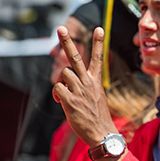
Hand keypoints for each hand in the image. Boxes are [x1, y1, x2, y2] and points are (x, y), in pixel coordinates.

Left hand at [52, 26, 116, 147]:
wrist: (102, 133)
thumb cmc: (96, 116)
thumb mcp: (95, 96)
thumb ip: (82, 85)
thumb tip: (65, 81)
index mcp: (96, 81)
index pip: (98, 58)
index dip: (98, 42)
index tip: (99, 28)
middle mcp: (88, 82)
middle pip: (76, 57)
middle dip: (67, 41)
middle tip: (61, 27)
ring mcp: (79, 91)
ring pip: (63, 74)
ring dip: (61, 82)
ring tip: (64, 94)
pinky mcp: (70, 100)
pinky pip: (57, 89)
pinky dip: (57, 94)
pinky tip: (61, 102)